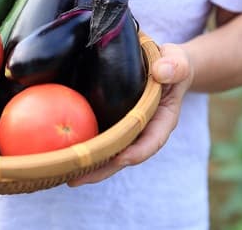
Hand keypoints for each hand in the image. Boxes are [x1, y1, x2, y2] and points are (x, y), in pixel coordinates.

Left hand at [68, 43, 193, 186]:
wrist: (163, 66)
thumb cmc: (171, 64)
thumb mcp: (177, 62)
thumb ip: (174, 66)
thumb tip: (162, 71)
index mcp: (162, 119)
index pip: (152, 140)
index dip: (137, 152)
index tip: (120, 160)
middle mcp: (143, 130)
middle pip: (124, 156)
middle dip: (102, 170)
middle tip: (75, 180)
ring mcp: (127, 129)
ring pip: (109, 152)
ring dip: (89, 164)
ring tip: (64, 175)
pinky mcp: (113, 123)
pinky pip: (100, 138)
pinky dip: (85, 147)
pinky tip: (64, 154)